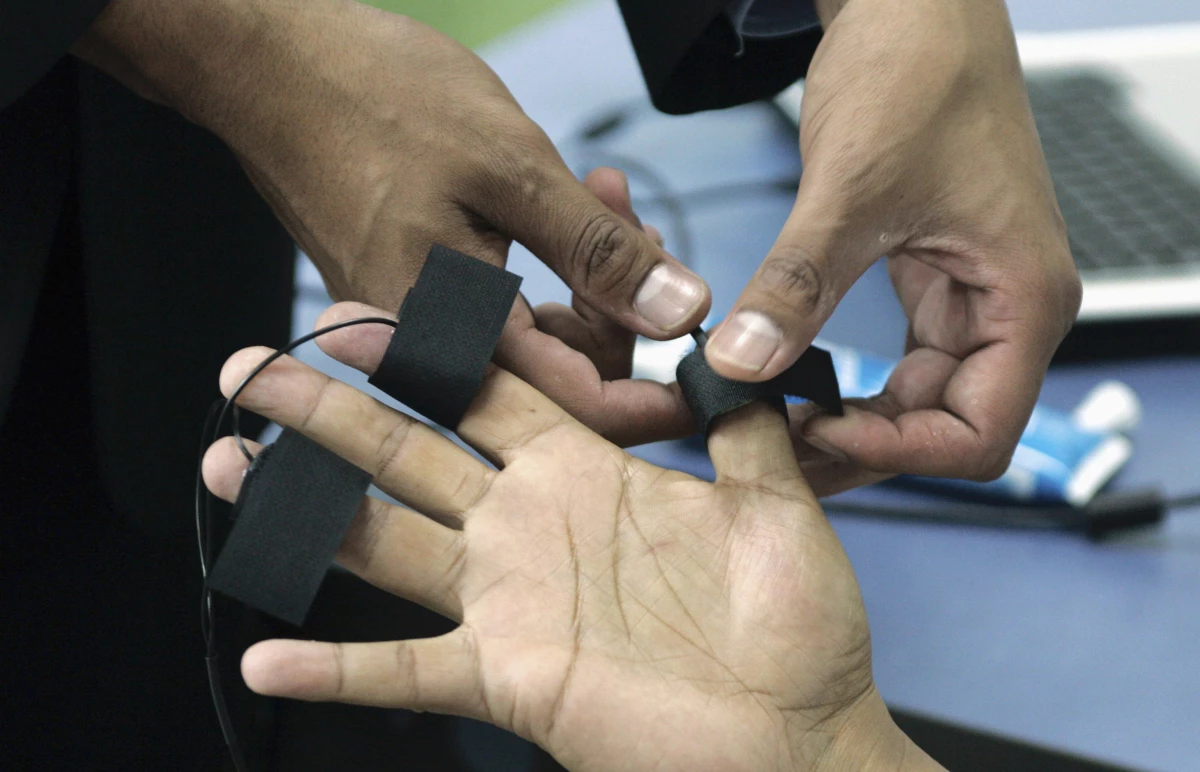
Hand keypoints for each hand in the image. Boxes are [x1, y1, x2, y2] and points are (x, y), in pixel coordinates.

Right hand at [73, 0, 708, 444]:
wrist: (269, 66)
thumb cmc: (373, 102)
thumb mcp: (512, 171)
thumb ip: (600, 253)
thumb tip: (684, 315)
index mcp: (455, 338)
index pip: (581, 410)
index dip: (659, 397)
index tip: (712, 363)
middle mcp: (434, 354)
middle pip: (566, 380)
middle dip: (626, 311)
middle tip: (645, 228)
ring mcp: (424, 327)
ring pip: (542, 338)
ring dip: (592, 275)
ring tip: (607, 193)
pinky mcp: (420, 295)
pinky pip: (506, 306)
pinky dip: (550, 262)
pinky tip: (571, 201)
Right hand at [202, 307, 943, 771]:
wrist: (799, 739)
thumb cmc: (796, 626)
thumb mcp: (774, 502)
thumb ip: (743, 423)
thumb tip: (735, 346)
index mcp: (583, 473)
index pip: (488, 392)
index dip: (426, 353)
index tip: (362, 311)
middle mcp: (526, 527)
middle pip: (407, 453)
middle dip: (327, 411)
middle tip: (251, 368)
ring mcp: (506, 601)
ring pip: (382, 541)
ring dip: (300, 510)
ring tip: (224, 463)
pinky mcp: (504, 676)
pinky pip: (403, 671)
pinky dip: (334, 669)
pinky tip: (267, 657)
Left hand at [705, 0, 1080, 481]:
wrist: (915, 9)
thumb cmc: (919, 72)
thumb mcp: (851, 188)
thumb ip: (797, 284)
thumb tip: (742, 363)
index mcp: (1023, 298)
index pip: (979, 434)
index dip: (898, 451)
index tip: (816, 434)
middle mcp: (1007, 310)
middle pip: (944, 429)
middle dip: (862, 447)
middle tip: (772, 448)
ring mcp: (969, 299)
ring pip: (916, 403)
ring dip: (851, 422)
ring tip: (772, 425)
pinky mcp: (930, 283)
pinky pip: (896, 363)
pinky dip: (847, 384)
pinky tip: (791, 385)